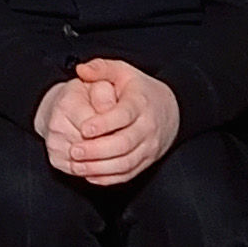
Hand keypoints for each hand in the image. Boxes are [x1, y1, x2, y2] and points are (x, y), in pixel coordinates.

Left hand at [35, 58, 181, 187]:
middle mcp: (147, 127)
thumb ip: (101, 68)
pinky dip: (109, 178)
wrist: (172, 109)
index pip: (123, 115)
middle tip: (75, 151)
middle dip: (97, 150)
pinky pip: (129, 174)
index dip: (104, 123)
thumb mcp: (122, 71)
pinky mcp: (147, 161)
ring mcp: (148, 147)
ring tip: (78, 166)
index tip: (84, 128)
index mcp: (139, 104)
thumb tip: (81, 69)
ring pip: (126, 162)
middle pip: (124, 143)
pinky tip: (91, 175)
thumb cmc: (141, 90)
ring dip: (100, 167)